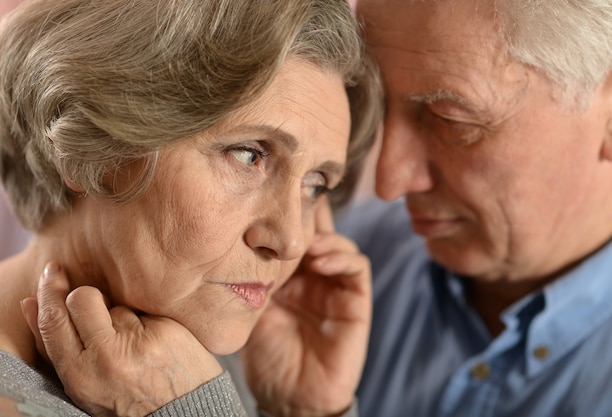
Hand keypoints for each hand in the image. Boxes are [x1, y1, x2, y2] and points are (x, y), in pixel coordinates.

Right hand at [21, 263, 222, 416]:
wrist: (181, 414)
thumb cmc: (127, 400)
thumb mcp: (85, 384)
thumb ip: (57, 347)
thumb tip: (30, 303)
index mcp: (80, 376)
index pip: (53, 321)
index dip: (48, 292)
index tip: (52, 272)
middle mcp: (108, 356)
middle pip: (82, 298)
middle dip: (86, 297)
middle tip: (98, 309)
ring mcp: (140, 341)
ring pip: (118, 305)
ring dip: (122, 318)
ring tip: (135, 347)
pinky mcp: (166, 330)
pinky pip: (146, 310)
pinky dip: (148, 322)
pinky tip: (157, 344)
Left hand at [239, 198, 371, 416]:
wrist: (288, 396)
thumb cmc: (267, 356)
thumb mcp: (252, 307)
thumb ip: (254, 276)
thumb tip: (238, 239)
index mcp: (290, 274)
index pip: (293, 236)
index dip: (289, 214)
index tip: (275, 195)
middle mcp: (314, 276)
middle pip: (318, 232)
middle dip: (309, 216)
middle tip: (295, 202)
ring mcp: (336, 287)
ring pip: (340, 244)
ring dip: (325, 238)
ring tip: (306, 243)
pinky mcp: (356, 302)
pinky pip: (357, 269)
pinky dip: (342, 258)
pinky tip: (321, 261)